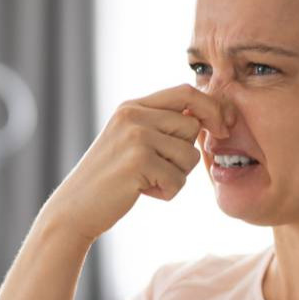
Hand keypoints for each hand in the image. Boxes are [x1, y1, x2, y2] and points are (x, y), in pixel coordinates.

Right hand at [39, 83, 229, 242]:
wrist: (75, 208)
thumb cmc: (111, 179)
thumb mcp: (132, 140)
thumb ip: (161, 125)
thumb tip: (208, 116)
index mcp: (133, 106)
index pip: (186, 92)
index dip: (212, 108)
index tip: (223, 128)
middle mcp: (133, 115)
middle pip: (192, 126)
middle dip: (185, 154)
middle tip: (158, 169)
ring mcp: (135, 137)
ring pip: (190, 155)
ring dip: (176, 176)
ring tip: (148, 181)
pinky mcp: (138, 162)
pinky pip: (179, 179)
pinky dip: (167, 192)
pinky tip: (142, 192)